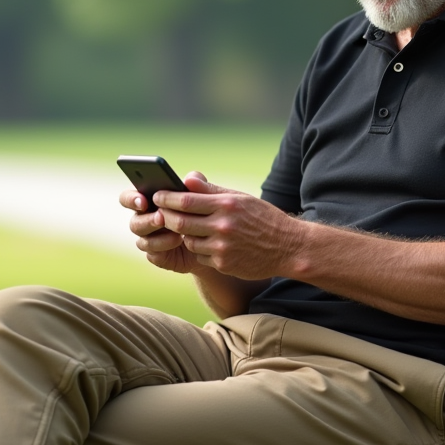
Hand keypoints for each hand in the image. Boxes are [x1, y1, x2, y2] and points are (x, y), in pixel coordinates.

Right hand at [122, 184, 202, 273]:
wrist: (213, 240)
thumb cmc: (204, 212)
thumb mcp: (204, 195)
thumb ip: (197, 184)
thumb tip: (190, 178)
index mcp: (148, 201)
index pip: (128, 198)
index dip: (131, 199)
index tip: (143, 200)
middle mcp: (144, 219)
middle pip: (135, 221)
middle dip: (147, 219)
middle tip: (161, 217)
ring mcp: (149, 238)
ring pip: (142, 238)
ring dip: (158, 235)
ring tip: (176, 231)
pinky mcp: (156, 254)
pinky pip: (152, 253)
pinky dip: (164, 246)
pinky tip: (178, 240)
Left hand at [149, 172, 304, 280]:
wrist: (288, 247)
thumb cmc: (263, 218)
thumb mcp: (241, 199)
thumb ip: (212, 191)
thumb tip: (186, 180)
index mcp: (227, 205)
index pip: (186, 201)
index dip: (166, 198)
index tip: (156, 195)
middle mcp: (223, 226)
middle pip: (179, 222)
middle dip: (165, 217)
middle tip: (159, 213)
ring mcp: (222, 248)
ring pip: (188, 241)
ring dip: (184, 235)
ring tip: (190, 229)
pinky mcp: (223, 264)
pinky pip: (200, 256)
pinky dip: (200, 250)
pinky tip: (211, 244)